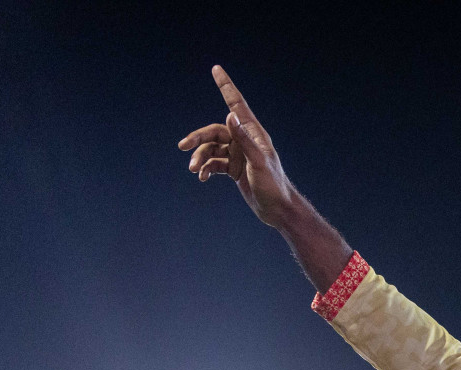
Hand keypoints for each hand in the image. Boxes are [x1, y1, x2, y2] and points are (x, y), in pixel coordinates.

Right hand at [179, 66, 298, 227]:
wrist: (277, 210)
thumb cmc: (274, 186)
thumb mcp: (260, 163)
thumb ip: (245, 140)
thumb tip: (230, 116)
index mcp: (254, 134)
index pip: (237, 106)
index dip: (226, 87)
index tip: (216, 69)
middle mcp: (245, 141)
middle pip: (215, 132)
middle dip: (198, 138)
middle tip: (183, 147)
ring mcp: (238, 154)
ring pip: (212, 149)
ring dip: (200, 157)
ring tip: (193, 170)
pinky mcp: (234, 169)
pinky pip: (214, 163)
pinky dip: (205, 168)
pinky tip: (202, 177)